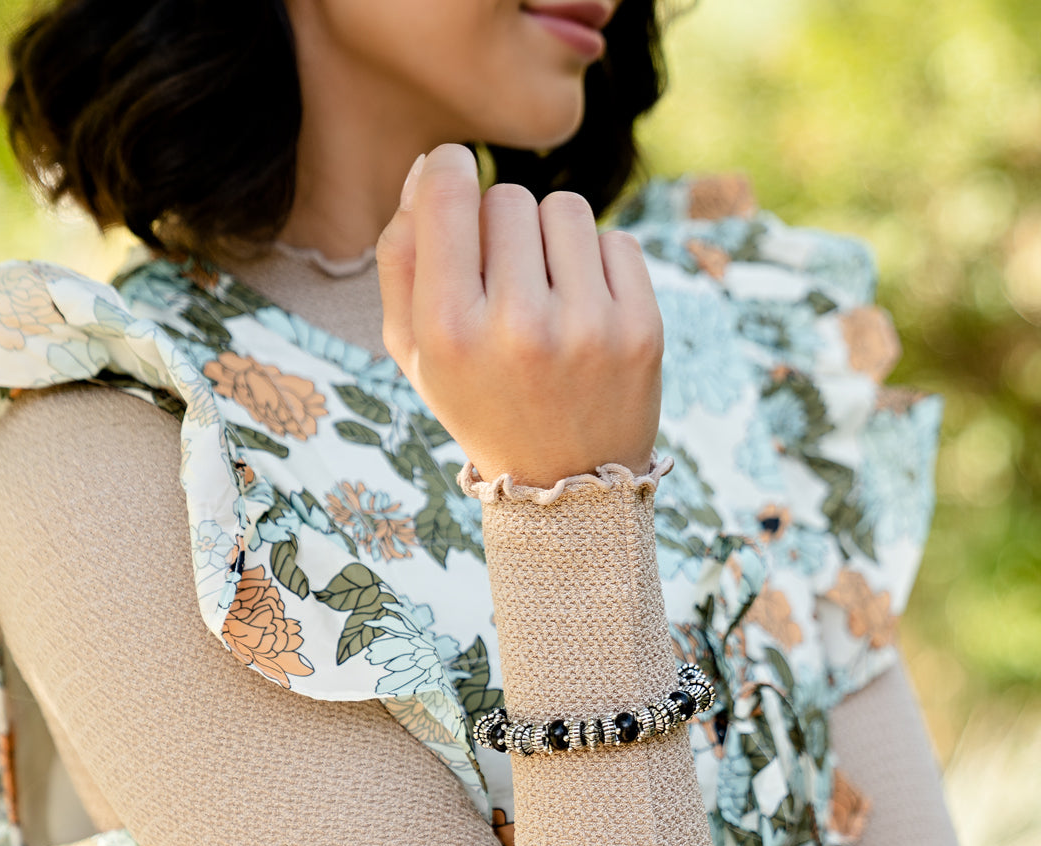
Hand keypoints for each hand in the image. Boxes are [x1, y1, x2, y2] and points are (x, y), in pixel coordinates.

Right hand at [375, 143, 663, 488]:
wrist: (565, 482)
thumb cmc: (479, 402)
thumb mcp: (415, 350)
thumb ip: (401, 257)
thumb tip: (431, 165)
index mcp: (449, 332)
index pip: (449, 194)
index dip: (449, 170)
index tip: (456, 180)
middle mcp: (518, 327)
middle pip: (508, 197)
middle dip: (500, 224)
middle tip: (503, 279)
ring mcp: (587, 328)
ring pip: (565, 208)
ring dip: (550, 238)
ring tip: (546, 293)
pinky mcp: (641, 329)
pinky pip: (616, 240)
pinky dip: (597, 264)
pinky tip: (584, 310)